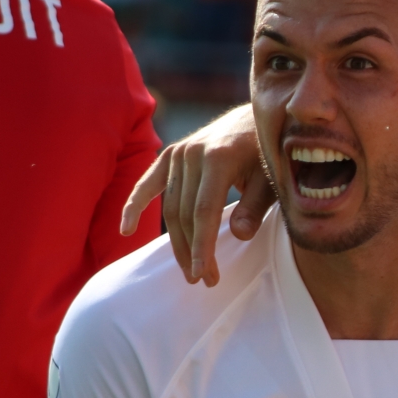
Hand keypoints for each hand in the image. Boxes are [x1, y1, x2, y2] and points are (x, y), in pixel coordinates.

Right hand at [119, 104, 273, 286]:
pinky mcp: (171, 154)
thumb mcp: (271, 178)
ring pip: (170, 206)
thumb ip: (256, 205)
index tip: (205, 275)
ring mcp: (179, 152)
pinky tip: (126, 230)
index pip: (204, 211)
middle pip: (185, 213)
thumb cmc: (269, 152)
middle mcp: (193, 153)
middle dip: (193, 250)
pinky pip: (149, 183)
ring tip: (189, 271)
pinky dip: (135, 205)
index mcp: (219, 157)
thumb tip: (239, 235)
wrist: (257, 116)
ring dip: (177, 242)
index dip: (203, 246)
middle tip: (204, 281)